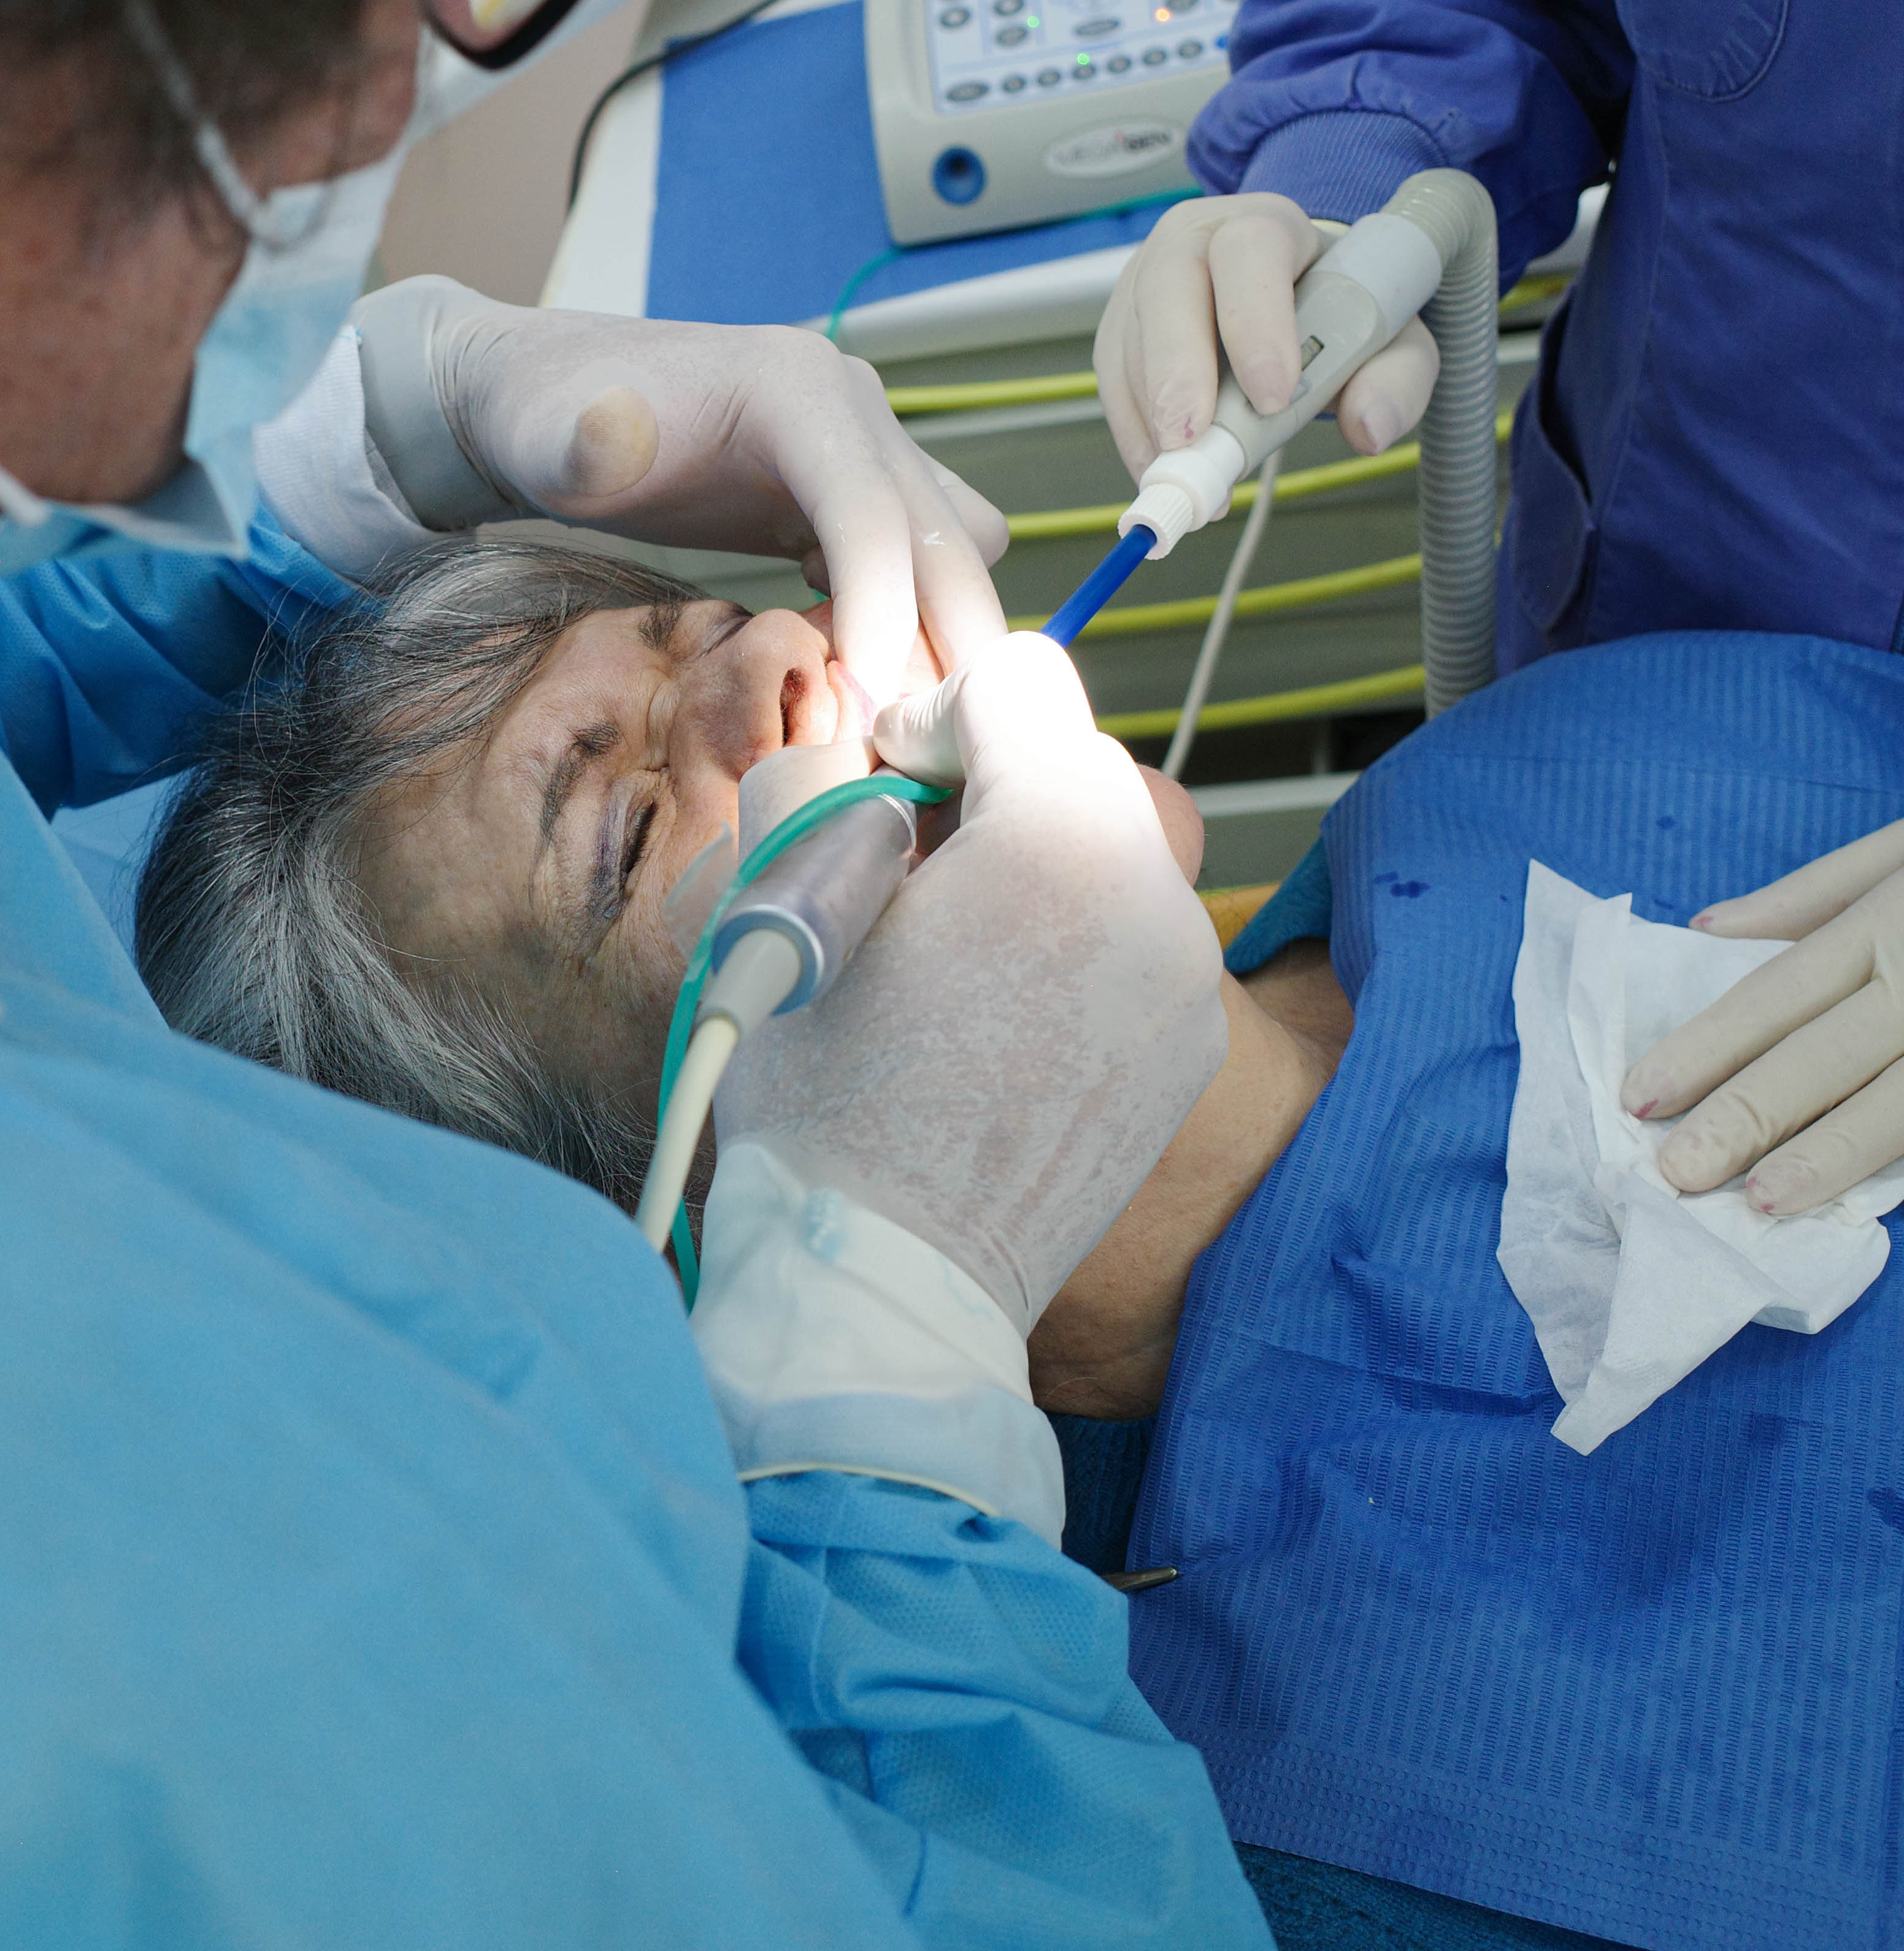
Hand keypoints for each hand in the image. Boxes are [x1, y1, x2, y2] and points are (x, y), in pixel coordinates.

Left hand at [365, 277, 1008, 702]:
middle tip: (893, 749)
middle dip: (942, 647)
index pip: (872, 512)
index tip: (857, 712)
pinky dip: (917, 627)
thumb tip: (602, 438)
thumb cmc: (551, 420)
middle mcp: (857, 410)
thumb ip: (578, 444)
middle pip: (951, 541)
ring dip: (943, 642)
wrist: (560, 398)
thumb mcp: (551, 433)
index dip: (880, 615)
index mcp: (797, 388)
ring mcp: (870, 450)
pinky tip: (852, 675)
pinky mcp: (861, 493)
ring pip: (962, 556)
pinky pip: (930, 564)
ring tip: (880, 723)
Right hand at [718, 632, 1229, 1330]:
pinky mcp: (1187, 1046)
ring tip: (949, 952)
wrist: (890, 1283)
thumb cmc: (822, 1099)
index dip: (932, 713)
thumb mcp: (775, 900)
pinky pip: (1133, 935)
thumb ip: (813, 776)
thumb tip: (855, 744)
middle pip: (1073, 760)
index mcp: (1058, 840)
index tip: (886, 787)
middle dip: (987, 787)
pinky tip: (996, 1019)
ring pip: (1107, 847)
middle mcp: (1155, 897)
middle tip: (904, 868)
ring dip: (1029, 862)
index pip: (1017, 678)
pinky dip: (1069, 941)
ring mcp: (1186, 980)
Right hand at [1094, 193, 1440, 478]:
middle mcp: (1192, 240)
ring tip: (1189, 479)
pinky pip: (1113, 381)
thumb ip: (1395, 377)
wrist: (1293, 292)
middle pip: (1167, 289)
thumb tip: (1370, 427)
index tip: (1271, 397)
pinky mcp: (1120, 327)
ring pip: (1130, 341)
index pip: (1250, 253)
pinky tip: (1161, 469)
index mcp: (1265, 225)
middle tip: (1189, 442)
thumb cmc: (1336, 311)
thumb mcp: (1389, 338)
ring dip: (1152, 418)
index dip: (1256, 324)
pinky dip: (1133, 433)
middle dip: (1175, 374)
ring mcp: (1143, 281)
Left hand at [1623, 820, 1903, 1215]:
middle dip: (1745, 1118)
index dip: (1704, 1048)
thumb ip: (1813, 892)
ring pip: (1901, 1104)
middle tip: (1673, 1175)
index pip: (1774, 995)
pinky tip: (1876, 1203)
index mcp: (1890, 921)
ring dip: (1830, 1158)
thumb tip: (1708, 930)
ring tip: (1762, 1204)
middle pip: (1824, 1055)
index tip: (1639, 1097)